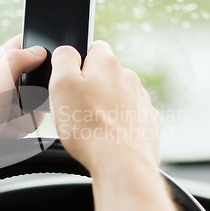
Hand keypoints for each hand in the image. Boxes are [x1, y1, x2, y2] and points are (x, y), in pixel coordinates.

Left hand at [0, 36, 46, 184]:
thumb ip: (19, 60)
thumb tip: (39, 50)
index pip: (24, 44)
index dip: (39, 52)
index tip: (44, 68)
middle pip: (33, 80)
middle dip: (34, 98)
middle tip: (20, 106)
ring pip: (29, 105)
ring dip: (25, 118)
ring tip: (9, 123)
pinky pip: (20, 122)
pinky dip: (17, 130)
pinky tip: (5, 134)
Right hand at [49, 40, 159, 174]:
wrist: (120, 162)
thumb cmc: (88, 126)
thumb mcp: (61, 84)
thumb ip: (63, 58)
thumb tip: (68, 51)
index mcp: (107, 64)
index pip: (94, 48)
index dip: (80, 64)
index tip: (71, 83)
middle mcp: (129, 78)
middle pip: (106, 76)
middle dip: (92, 88)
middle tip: (77, 110)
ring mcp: (142, 100)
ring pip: (118, 97)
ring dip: (106, 107)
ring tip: (92, 128)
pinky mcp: (148, 122)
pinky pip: (130, 118)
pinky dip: (119, 125)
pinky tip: (108, 138)